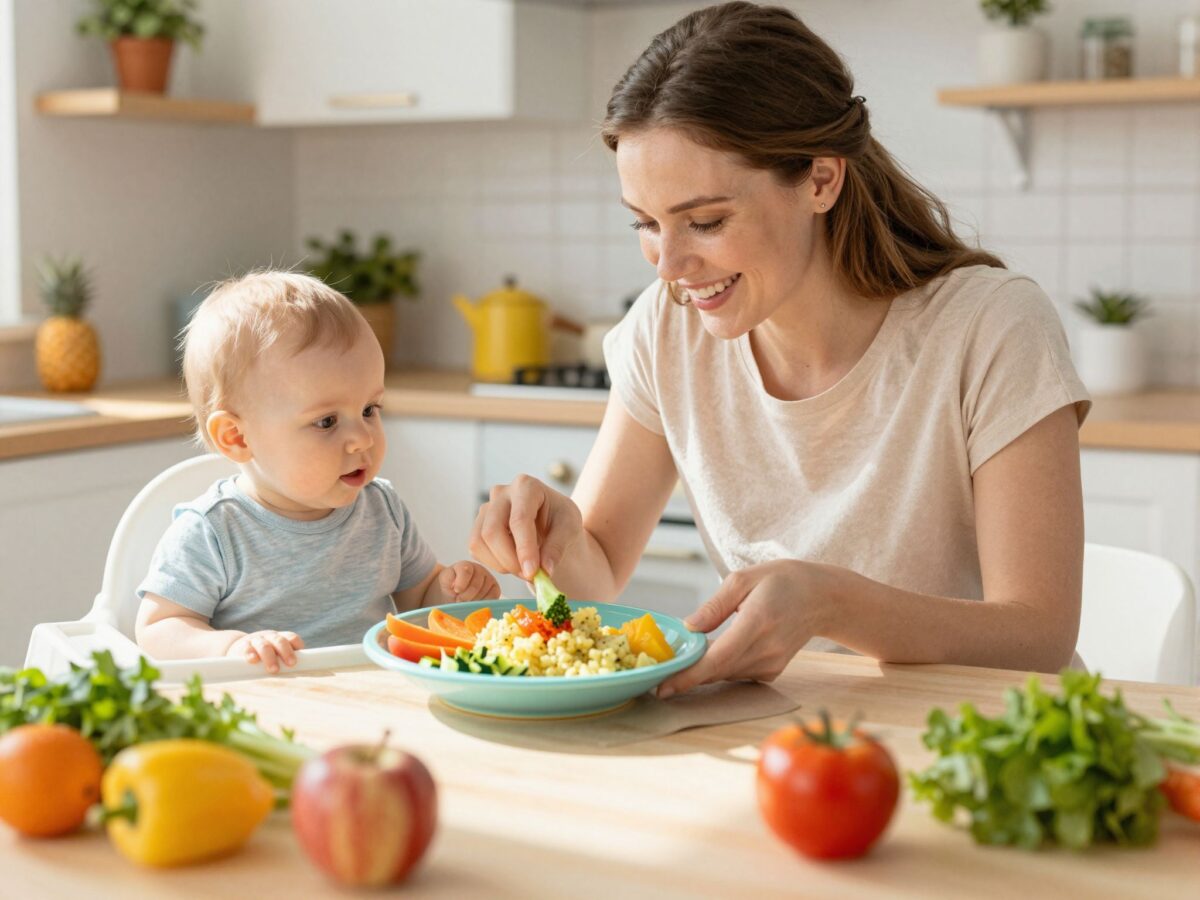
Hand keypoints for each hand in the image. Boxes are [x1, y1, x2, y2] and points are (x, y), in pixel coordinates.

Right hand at [227, 630, 304, 673]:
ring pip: (264, 646)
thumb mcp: (277, 657)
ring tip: (274, 670)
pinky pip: (247, 648)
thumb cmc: (265, 658)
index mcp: (282, 639)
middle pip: (280, 641)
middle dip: (286, 652)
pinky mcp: (243, 646)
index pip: (292, 638)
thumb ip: (286, 664)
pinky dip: (251, 654)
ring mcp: (257, 640)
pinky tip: (253, 660)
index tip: (300, 657)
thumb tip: (299, 675)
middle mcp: (270, 637)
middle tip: (291, 664)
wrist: (239, 649)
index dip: (297, 646)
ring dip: (270, 657)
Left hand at [437, 560, 500, 601]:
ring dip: (473, 601)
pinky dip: (483, 603)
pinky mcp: (495, 588)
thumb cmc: (451, 584)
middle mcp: (479, 569)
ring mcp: (489, 578)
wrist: (457, 590)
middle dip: (465, 597)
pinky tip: (475, 602)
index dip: (461, 583)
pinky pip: (492, 598)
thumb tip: (458, 587)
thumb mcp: (445, 580)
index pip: (466, 572)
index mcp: (465, 565)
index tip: (456, 591)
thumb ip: (449, 580)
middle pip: (475, 586)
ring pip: (483, 593)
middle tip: (458, 600)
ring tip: (466, 601)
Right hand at [469, 475, 582, 579]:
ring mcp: (486, 508)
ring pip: (479, 542)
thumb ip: (557, 548)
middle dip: (510, 560)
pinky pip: (476, 549)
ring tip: (524, 569)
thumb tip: (544, 569)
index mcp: (526, 486)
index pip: (519, 520)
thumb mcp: (569, 529)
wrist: (550, 523)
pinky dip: (493, 563)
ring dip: (501, 564)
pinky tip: (513, 562)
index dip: (525, 549)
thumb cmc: (560, 521)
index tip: (533, 572)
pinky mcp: (478, 525)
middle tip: (530, 575)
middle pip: (493, 531)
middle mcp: (501, 493)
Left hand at [656, 560, 836, 698]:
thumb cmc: (781, 581)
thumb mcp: (743, 579)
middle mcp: (766, 648)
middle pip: (718, 671)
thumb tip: (688, 627)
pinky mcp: (772, 671)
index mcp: (757, 621)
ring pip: (725, 675)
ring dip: (702, 671)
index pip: (718, 658)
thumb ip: (713, 606)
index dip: (689, 676)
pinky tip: (714, 653)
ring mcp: (772, 664)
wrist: (820, 598)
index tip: (663, 687)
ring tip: (681, 662)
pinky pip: (737, 674)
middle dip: (686, 676)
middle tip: (657, 676)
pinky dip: (720, 668)